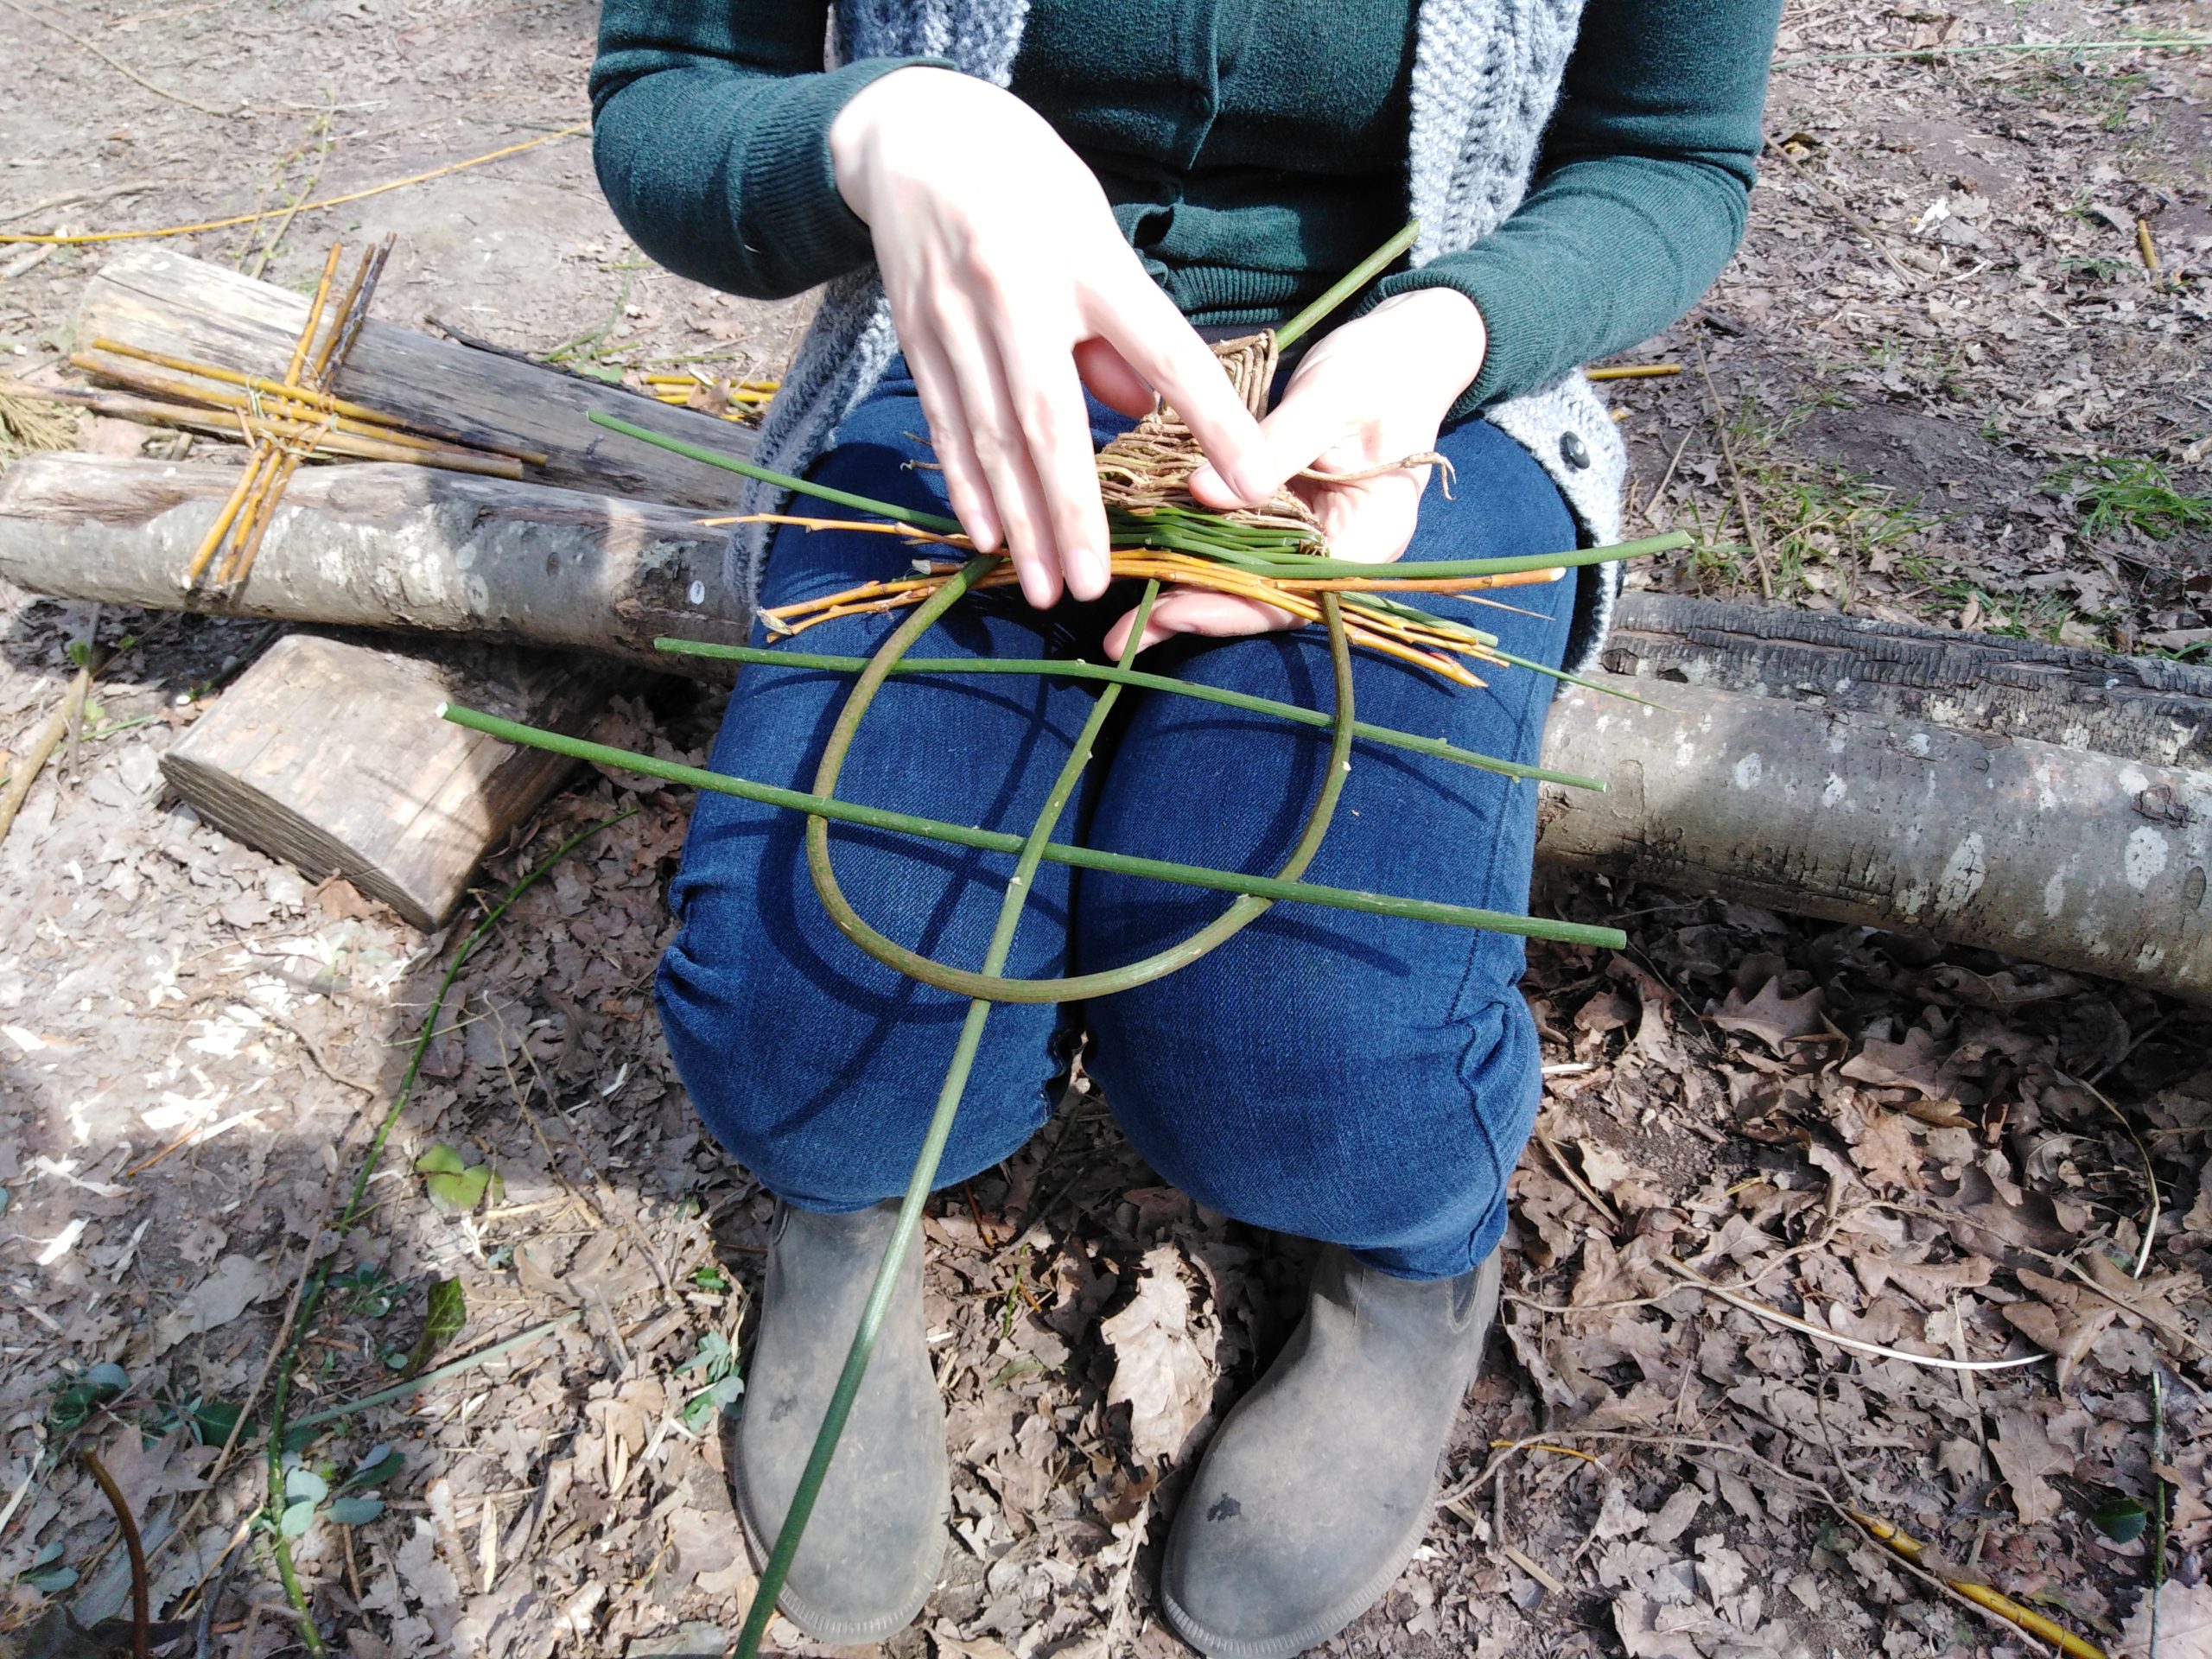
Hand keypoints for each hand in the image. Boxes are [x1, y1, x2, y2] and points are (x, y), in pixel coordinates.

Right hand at [830, 67, 1268, 608]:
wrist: (915, 133)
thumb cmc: (1028, 182)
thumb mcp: (1093, 228)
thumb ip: (1119, 324)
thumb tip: (1142, 412)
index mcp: (1087, 262)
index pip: (1163, 348)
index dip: (1211, 417)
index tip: (1250, 481)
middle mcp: (1017, 294)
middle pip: (1051, 420)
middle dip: (1074, 512)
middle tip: (1096, 585)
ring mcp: (957, 319)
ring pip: (991, 437)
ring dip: (1019, 521)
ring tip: (1044, 588)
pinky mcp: (916, 337)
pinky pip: (946, 424)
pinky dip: (966, 485)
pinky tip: (986, 537)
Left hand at [1103, 287, 1488, 655]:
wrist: (1405, 348)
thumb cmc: (1381, 370)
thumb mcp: (1331, 401)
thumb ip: (1274, 449)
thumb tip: (1202, 493)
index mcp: (1371, 538)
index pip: (1296, 591)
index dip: (1234, 606)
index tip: (1174, 609)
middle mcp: (1339, 552)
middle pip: (1262, 599)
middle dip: (1192, 614)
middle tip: (1119, 639)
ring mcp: (1309, 538)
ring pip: (1241, 580)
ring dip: (1181, 594)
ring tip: (1116, 622)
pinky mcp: (1280, 517)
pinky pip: (1233, 546)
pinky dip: (1189, 554)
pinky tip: (1142, 562)